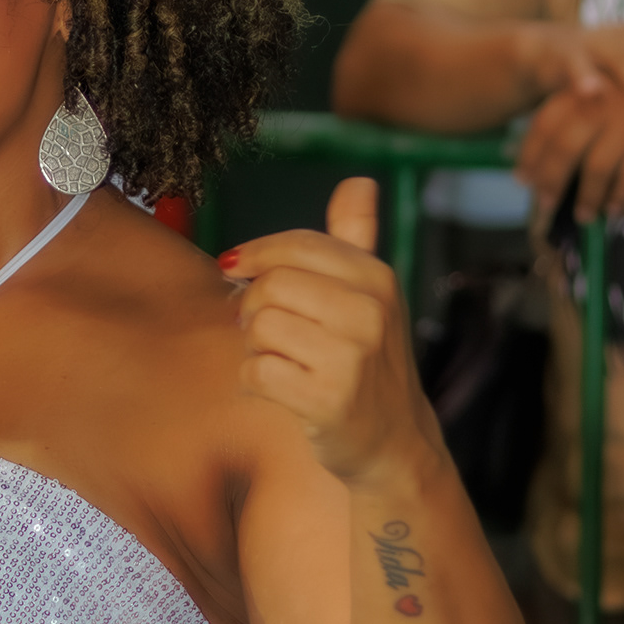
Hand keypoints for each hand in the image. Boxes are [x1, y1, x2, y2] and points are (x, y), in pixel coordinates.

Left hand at [224, 178, 438, 483]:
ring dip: (254, 346)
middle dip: (252, 307)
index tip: (232, 267)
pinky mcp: (328, 401)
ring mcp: (352, 359)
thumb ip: (356, 238)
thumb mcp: (370, 295)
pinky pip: (256, 371)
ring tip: (279, 359)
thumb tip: (358, 181)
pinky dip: (254, 381)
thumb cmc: (366, 359)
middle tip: (263, 328)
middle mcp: (371, 314)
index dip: (254, 254)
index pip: (297, 246)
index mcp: (377, 279)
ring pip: (260, 327)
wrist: (391, 442)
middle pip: (271, 285)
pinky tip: (278, 388)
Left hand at [515, 84, 623, 222]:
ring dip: (588, 197)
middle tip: (544, 204)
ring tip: (584, 216)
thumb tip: (511, 155)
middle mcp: (604, 103)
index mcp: (584, 92)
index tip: (521, 180)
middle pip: (566, 148)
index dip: (530, 154)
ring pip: (597, 168)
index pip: (545, 124)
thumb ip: (562, 123)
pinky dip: (620, 197)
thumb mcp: (597, 103)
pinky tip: (615, 210)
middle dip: (552, 180)